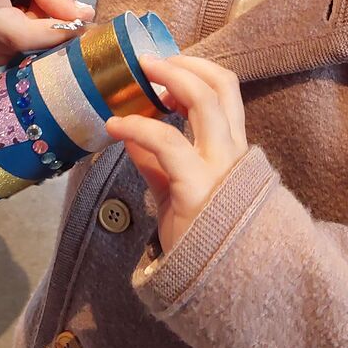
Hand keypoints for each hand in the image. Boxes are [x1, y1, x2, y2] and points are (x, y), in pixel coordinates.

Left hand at [105, 55, 247, 253]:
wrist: (222, 286)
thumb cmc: (202, 240)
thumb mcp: (176, 192)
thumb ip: (157, 162)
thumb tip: (130, 133)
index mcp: (231, 150)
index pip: (226, 93)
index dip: (196, 71)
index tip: (164, 71)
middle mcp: (231, 152)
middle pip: (221, 85)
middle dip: (184, 64)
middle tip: (150, 60)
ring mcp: (218, 166)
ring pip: (205, 100)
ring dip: (169, 78)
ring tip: (138, 73)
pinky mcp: (197, 186)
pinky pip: (167, 143)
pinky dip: (138, 128)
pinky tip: (115, 127)